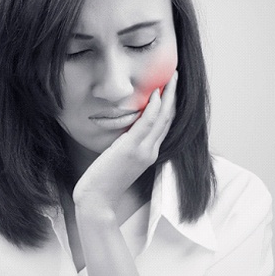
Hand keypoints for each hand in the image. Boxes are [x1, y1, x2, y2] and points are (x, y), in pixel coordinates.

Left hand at [72, 70, 177, 208]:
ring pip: (162, 119)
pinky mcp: (131, 150)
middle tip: (177, 76)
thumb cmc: (103, 180)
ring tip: (172, 78)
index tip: (171, 87)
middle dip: (174, 96)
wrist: (97, 199)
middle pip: (169, 119)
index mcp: (149, 153)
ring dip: (169, 96)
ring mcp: (143, 151)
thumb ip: (125, 143)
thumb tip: (124, 127)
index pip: (164, 125)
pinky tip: (156, 94)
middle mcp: (151, 151)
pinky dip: (154, 108)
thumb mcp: (118, 157)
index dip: (170, 105)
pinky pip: (147, 125)